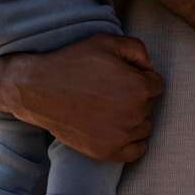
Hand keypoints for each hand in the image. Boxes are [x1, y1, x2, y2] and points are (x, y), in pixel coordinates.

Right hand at [0, 34, 162, 162]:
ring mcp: (121, 135)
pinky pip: (136, 150)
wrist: (37, 89)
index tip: (120, 75)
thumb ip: (136, 48)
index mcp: (138, 87)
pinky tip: (116, 128)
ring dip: (133, 118)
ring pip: (143, 127)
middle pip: (149, 106)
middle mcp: (135, 114)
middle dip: (135, 96)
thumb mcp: (104, 42)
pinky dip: (131, 141)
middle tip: (108, 90)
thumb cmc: (71, 63)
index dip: (139, 77)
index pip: (156, 84)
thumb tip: (149, 66)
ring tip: (107, 107)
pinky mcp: (108, 152)